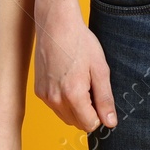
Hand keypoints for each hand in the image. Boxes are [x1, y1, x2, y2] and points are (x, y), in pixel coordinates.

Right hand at [33, 1, 116, 131]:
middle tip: (90, 85)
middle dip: (87, 111)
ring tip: (79, 81)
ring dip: (75, 107)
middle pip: (77, 123)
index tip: (99, 95)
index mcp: (73, 95)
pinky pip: (55, 106)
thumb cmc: (79, 42)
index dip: (99, 114)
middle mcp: (55, 99)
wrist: (56, 25)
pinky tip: (68, 79)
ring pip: (65, 117)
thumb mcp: (100, 69)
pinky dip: (64, 100)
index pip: (90, 124)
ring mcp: (44, 96)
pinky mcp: (38, 91)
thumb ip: (105, 99)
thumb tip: (110, 122)